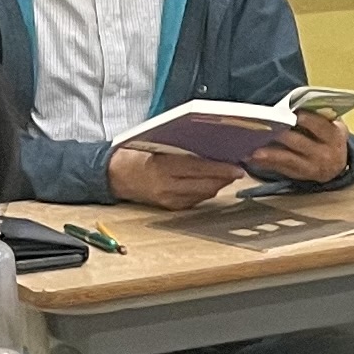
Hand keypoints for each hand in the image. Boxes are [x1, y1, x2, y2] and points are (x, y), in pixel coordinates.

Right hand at [107, 143, 233, 209]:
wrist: (115, 176)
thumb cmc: (135, 155)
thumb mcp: (156, 145)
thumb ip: (181, 148)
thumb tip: (209, 147)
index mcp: (161, 168)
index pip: (198, 169)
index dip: (220, 169)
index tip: (237, 168)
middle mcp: (166, 188)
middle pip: (205, 185)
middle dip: (224, 178)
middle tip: (238, 170)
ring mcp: (169, 200)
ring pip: (203, 194)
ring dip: (218, 185)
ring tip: (228, 174)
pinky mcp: (170, 207)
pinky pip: (196, 200)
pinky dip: (206, 191)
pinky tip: (211, 183)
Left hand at [245, 109, 348, 184]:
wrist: (336, 164)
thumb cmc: (327, 136)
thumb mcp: (331, 125)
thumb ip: (318, 116)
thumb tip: (291, 108)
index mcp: (334, 136)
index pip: (320, 126)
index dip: (307, 119)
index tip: (292, 112)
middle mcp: (325, 154)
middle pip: (299, 143)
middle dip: (281, 135)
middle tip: (264, 127)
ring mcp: (312, 167)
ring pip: (288, 159)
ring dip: (270, 154)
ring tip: (255, 150)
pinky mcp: (300, 176)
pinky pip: (281, 169)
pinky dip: (266, 164)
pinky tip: (252, 158)